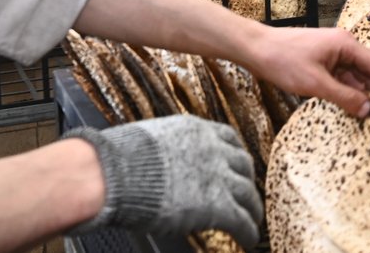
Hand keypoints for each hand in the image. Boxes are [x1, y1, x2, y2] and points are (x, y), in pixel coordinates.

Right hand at [66, 115, 260, 245]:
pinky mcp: (217, 206)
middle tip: (247, 190)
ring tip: (254, 218)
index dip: (234, 153)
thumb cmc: (120, 159)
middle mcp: (213, 150)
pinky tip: (249, 238)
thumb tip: (160, 159)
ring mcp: (218, 177)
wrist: (115, 175)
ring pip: (248, 193)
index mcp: (196, 130)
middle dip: (247, 178)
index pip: (228, 137)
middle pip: (243, 164)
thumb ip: (166, 148)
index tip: (237, 163)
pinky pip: (241, 220)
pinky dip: (248, 230)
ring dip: (252, 207)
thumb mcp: (151, 139)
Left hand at [245, 26, 369, 117]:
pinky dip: (344, 92)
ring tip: (359, 117)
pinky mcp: (322, 61)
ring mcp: (333, 54)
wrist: (256, 49)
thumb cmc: (283, 60)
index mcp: (347, 44)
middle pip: (368, 72)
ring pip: (354, 77)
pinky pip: (340, 78)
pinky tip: (344, 107)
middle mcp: (344, 46)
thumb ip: (344, 97)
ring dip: (357, 95)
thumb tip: (368, 109)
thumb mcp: (316, 83)